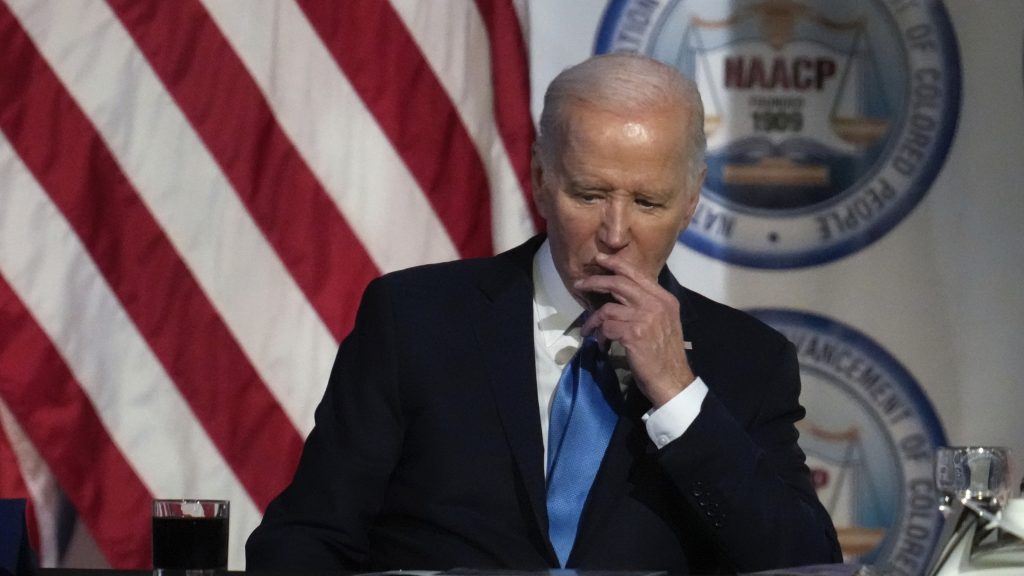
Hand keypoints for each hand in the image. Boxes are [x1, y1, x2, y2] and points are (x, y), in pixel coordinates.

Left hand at [575, 252, 694, 406]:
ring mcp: (646, 318)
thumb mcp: (662, 323)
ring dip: (594, 320)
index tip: (599, 259)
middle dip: (595, 282)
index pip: (637, 274)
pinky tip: (603, 344)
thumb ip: (647, 306)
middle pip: (619, 284)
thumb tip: (620, 295)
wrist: (672, 380)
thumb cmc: (664, 354)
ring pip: (608, 308)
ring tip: (589, 329)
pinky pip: (607, 327)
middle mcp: (657, 304)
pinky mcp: (634, 333)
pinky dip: (600, 335)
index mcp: (664, 299)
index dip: (616, 264)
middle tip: (579, 284)